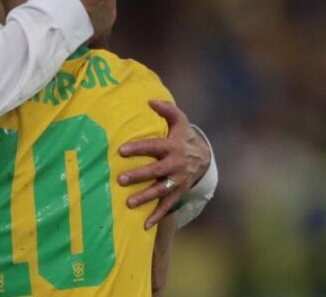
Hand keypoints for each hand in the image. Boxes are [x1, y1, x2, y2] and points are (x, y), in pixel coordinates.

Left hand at [117, 100, 210, 228]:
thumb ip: (167, 109)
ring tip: (129, 202)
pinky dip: (157, 216)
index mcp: (173, 146)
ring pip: (160, 190)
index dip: (138, 148)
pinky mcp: (179, 193)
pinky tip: (144, 225)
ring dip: (145, 197)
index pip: (154, 146)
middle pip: (155, 171)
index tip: (121, 151)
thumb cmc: (184, 137)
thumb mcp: (180, 121)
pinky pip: (168, 206)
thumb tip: (150, 101)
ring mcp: (177, 181)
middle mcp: (175, 165)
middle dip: (139, 176)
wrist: (205, 159)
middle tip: (121, 179)